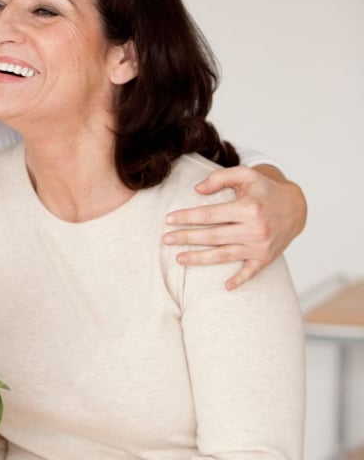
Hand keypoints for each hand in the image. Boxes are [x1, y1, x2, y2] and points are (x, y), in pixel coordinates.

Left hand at [163, 165, 306, 289]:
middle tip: (166, 240)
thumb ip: (220, 178)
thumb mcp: (246, 175)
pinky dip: (239, 280)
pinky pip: (250, 272)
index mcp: (248, 208)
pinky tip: (225, 286)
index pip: (209, 215)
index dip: (186, 217)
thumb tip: (197, 190)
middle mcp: (255, 229)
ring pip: (224, 255)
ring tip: (179, 259)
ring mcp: (260, 246)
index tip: (168, 220)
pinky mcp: (266, 258)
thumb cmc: (264, 190)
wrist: (296, 208)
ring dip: (200, 259)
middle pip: (212, 237)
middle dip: (186, 238)